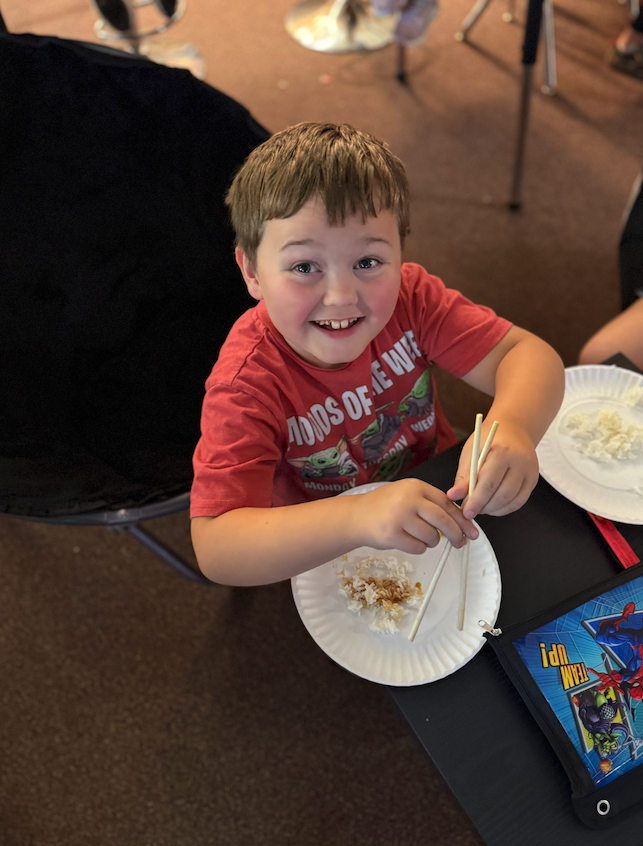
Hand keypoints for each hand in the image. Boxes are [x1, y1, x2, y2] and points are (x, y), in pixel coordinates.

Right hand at [351, 478, 478, 555]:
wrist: (356, 516)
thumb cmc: (385, 506)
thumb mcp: (407, 494)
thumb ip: (430, 503)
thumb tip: (460, 521)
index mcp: (415, 487)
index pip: (447, 503)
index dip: (461, 519)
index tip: (471, 530)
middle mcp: (408, 499)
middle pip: (443, 520)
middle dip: (455, 534)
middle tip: (460, 543)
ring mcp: (399, 517)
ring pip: (432, 537)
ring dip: (432, 542)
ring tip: (420, 537)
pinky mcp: (392, 535)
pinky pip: (418, 548)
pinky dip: (418, 548)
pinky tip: (408, 541)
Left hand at [447, 421, 538, 518]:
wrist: (513, 429)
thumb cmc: (489, 440)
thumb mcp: (472, 452)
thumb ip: (464, 476)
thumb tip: (453, 496)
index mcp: (502, 452)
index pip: (489, 483)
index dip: (476, 501)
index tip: (466, 512)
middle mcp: (520, 462)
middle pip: (502, 495)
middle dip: (484, 507)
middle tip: (470, 511)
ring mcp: (529, 472)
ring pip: (511, 502)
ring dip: (493, 510)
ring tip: (480, 507)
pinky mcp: (533, 481)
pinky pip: (519, 502)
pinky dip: (504, 508)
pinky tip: (492, 506)